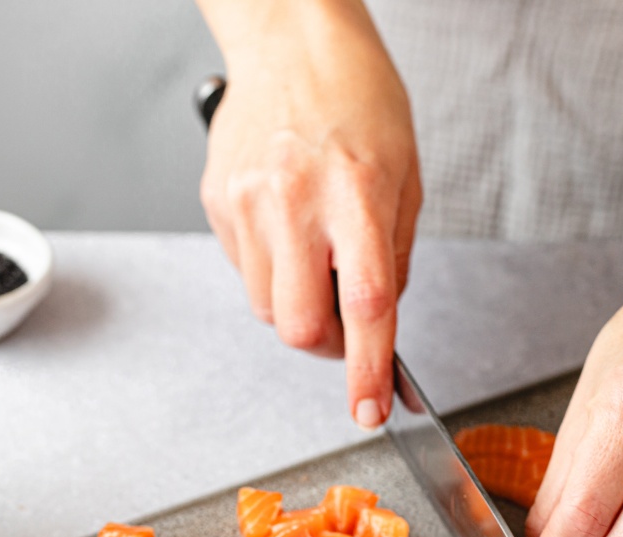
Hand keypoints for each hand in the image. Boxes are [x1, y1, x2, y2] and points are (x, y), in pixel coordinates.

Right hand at [198, 0, 420, 428]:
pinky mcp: (216, 200)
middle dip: (326, 346)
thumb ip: (394, 255)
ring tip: (315, 256)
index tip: (371, 410)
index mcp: (355, 192)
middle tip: (346, 329)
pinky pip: (243, 271)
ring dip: (297, 306)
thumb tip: (377, 321)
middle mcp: (294, 199)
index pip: (366, 303)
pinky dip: (271, 271)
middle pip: (297, 325)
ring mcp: (246, 201)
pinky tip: (287, 229)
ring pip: (266, 307)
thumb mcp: (405, 175)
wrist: (292, 41)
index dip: (369, 367)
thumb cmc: (359, 99)